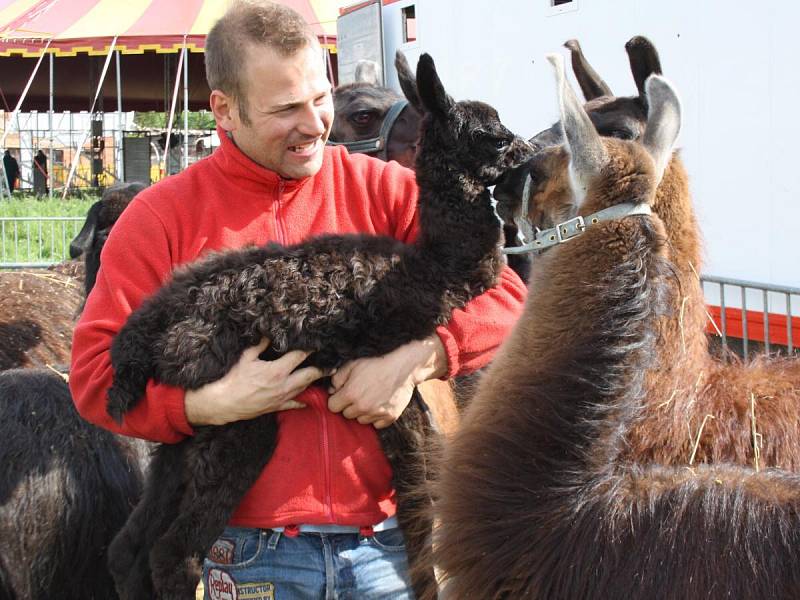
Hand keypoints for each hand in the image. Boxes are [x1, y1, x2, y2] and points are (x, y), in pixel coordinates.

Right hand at [184, 338, 327, 425]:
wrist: (224, 403)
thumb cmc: (233, 379)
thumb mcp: (246, 357)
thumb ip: (260, 344)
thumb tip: (268, 333)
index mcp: (277, 370)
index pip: (300, 356)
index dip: (310, 349)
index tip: (318, 343)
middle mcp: (284, 385)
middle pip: (310, 375)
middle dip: (321, 369)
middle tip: (332, 364)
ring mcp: (281, 397)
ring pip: (304, 389)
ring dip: (313, 382)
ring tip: (322, 376)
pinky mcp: (276, 407)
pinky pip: (294, 405)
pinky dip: (301, 401)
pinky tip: (307, 401)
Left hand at [327, 336, 446, 428]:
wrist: (404, 367)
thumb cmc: (377, 364)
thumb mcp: (353, 364)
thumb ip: (337, 378)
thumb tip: (331, 390)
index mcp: (351, 394)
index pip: (332, 407)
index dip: (336, 399)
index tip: (343, 394)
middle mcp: (362, 407)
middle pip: (346, 415)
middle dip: (349, 406)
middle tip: (359, 394)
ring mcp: (377, 414)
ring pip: (361, 420)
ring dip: (363, 412)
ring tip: (370, 398)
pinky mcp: (390, 417)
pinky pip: (376, 424)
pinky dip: (376, 417)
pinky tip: (380, 404)